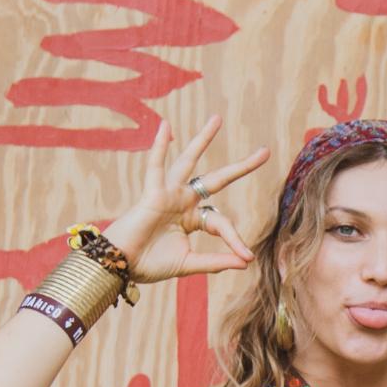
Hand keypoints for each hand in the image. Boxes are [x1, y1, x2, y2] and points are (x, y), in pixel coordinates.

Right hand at [103, 115, 269, 282]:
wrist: (122, 267)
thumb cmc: (150, 265)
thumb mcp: (189, 263)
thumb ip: (216, 261)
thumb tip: (246, 262)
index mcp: (192, 219)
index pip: (222, 223)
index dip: (236, 239)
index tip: (247, 256)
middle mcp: (182, 202)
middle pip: (217, 179)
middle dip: (241, 167)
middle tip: (265, 152)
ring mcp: (168, 194)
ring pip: (188, 162)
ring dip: (203, 140)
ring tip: (217, 119)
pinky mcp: (151, 194)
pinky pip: (155, 167)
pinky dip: (158, 147)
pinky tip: (165, 127)